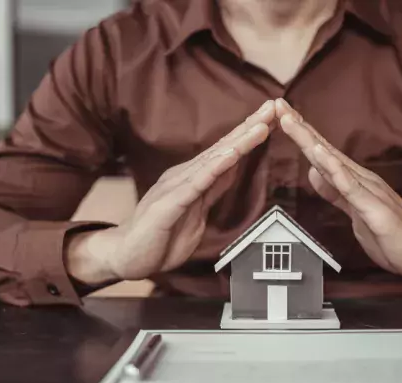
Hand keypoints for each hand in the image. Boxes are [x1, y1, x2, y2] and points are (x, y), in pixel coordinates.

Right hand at [66, 100, 275, 283]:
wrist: (126, 257)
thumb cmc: (161, 238)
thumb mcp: (196, 212)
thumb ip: (211, 190)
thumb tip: (231, 171)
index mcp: (193, 179)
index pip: (226, 153)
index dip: (249, 135)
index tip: (272, 117)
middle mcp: (185, 176)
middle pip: (223, 148)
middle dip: (249, 127)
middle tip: (274, 106)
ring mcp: (175, 188)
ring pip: (213, 161)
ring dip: (238, 142)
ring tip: (260, 125)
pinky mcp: (168, 205)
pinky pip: (196, 184)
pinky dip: (215, 168)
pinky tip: (231, 155)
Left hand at [275, 98, 401, 288]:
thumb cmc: (392, 234)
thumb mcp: (355, 212)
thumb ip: (336, 193)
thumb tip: (315, 172)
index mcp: (353, 181)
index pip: (322, 154)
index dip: (301, 134)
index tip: (280, 114)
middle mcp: (360, 179)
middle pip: (324, 151)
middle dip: (300, 128)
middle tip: (278, 104)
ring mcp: (369, 193)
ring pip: (335, 164)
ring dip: (312, 143)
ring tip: (292, 122)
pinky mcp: (376, 211)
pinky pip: (352, 190)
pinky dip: (336, 172)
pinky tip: (322, 158)